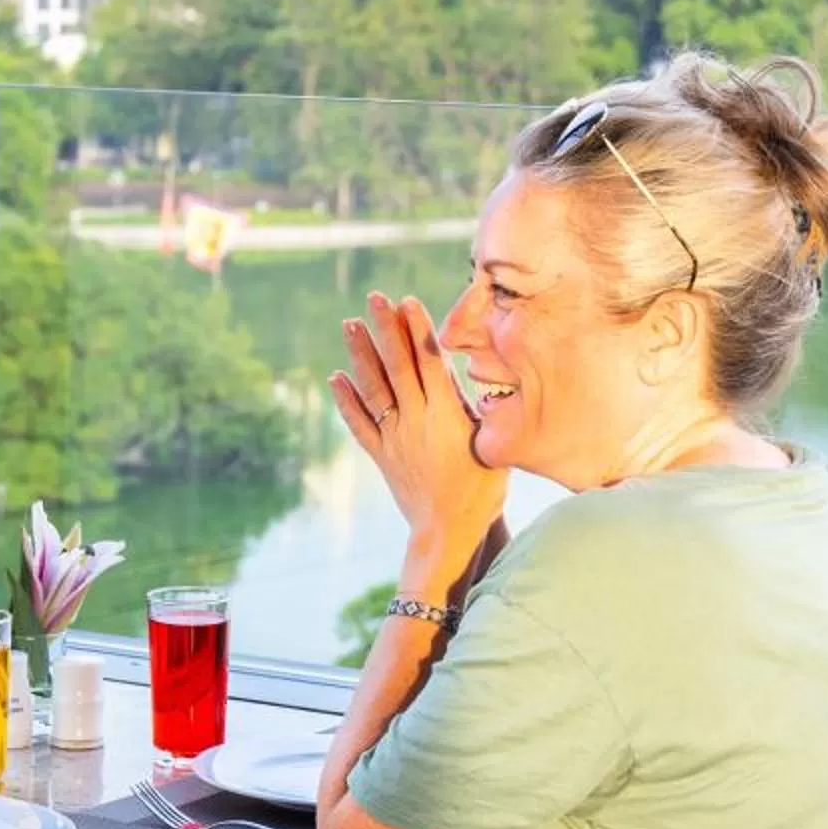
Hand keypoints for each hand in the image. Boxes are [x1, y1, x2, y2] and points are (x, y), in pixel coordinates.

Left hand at [330, 291, 505, 546]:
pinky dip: (346, 400)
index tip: (406, 301)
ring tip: (349, 324)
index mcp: (446, 414)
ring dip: (360, 355)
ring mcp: (395, 438)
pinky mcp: (382, 456)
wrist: (452, 530)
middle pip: (397, 366)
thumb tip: (476, 378)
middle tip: (373, 298)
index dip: (416, 329)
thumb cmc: (484, 488)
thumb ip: (477, 409)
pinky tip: (335, 377)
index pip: (428, 362)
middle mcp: (416, 421)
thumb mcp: (492, 442)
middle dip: (385, 329)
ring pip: (374, 389)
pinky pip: (360, 424)